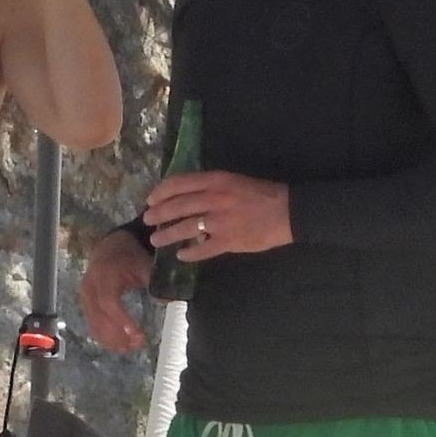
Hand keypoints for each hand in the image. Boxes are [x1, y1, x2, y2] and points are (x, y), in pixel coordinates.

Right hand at [78, 228, 151, 351]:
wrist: (110, 249)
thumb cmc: (129, 258)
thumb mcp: (143, 264)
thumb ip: (155, 281)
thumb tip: (169, 300)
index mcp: (104, 275)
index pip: (109, 302)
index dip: (122, 320)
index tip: (138, 334)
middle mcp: (90, 288)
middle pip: (99, 317)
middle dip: (118, 335)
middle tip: (138, 343)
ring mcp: (85, 298)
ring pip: (94, 325)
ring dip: (112, 340)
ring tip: (131, 347)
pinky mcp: (85, 307)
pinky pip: (92, 326)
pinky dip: (105, 338)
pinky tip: (120, 345)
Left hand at [143, 171, 292, 260]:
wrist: (288, 211)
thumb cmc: (262, 194)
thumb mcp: (234, 181)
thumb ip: (211, 187)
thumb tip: (186, 196)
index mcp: (217, 181)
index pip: (180, 183)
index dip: (162, 192)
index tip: (151, 199)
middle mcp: (215, 199)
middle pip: (179, 205)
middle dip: (159, 214)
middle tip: (147, 220)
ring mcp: (221, 221)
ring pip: (186, 227)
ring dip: (167, 234)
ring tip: (156, 240)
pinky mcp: (229, 241)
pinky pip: (203, 249)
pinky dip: (190, 253)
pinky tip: (181, 255)